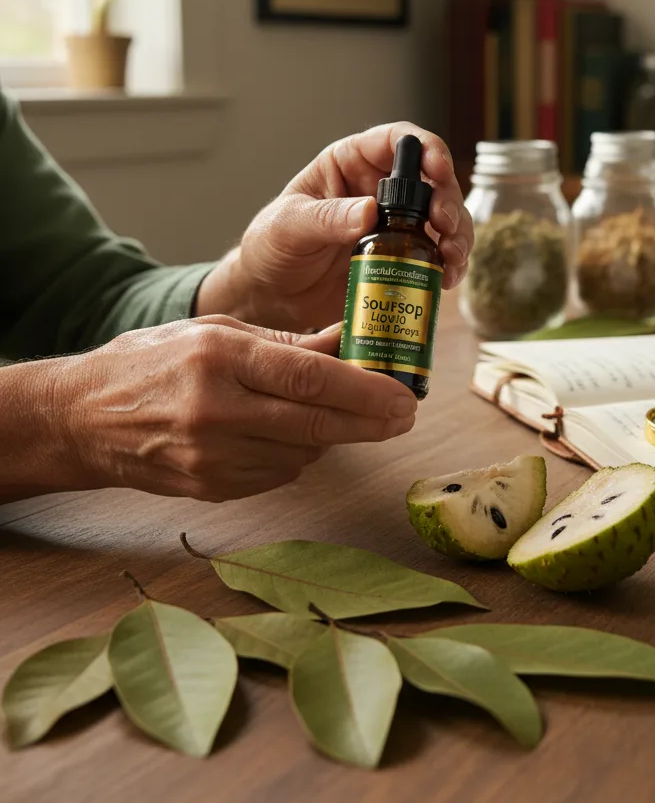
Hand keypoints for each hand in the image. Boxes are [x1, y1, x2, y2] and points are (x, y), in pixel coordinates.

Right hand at [46, 315, 417, 500]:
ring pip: (304, 453)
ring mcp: (212, 457)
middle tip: (405, 416)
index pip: (309, 378)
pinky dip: (298, 455)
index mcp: (220, 358)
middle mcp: (216, 410)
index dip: (365, 390)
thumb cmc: (153, 362)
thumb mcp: (218, 331)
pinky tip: (292, 435)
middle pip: (316, 424)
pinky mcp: (210, 489)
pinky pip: (279, 474)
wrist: (84, 418)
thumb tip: (351, 338)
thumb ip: (288, 341)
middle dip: (371, 423)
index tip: (404, 396)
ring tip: (338, 415)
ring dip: (333, 435)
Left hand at [196, 123, 472, 330]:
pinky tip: (447, 278)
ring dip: (458, 235)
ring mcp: (396, 223)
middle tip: (444, 227)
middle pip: (432, 180)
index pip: (396, 140)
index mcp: (350, 163)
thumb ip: (325, 218)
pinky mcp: (403, 257)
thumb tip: (368, 212)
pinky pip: (438, 252)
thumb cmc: (271, 248)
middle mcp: (380, 188)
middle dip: (448, 201)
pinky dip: (450, 263)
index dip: (425, 149)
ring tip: (452, 259)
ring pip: (444, 216)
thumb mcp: (288, 227)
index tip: (437, 171)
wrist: (272, 296)